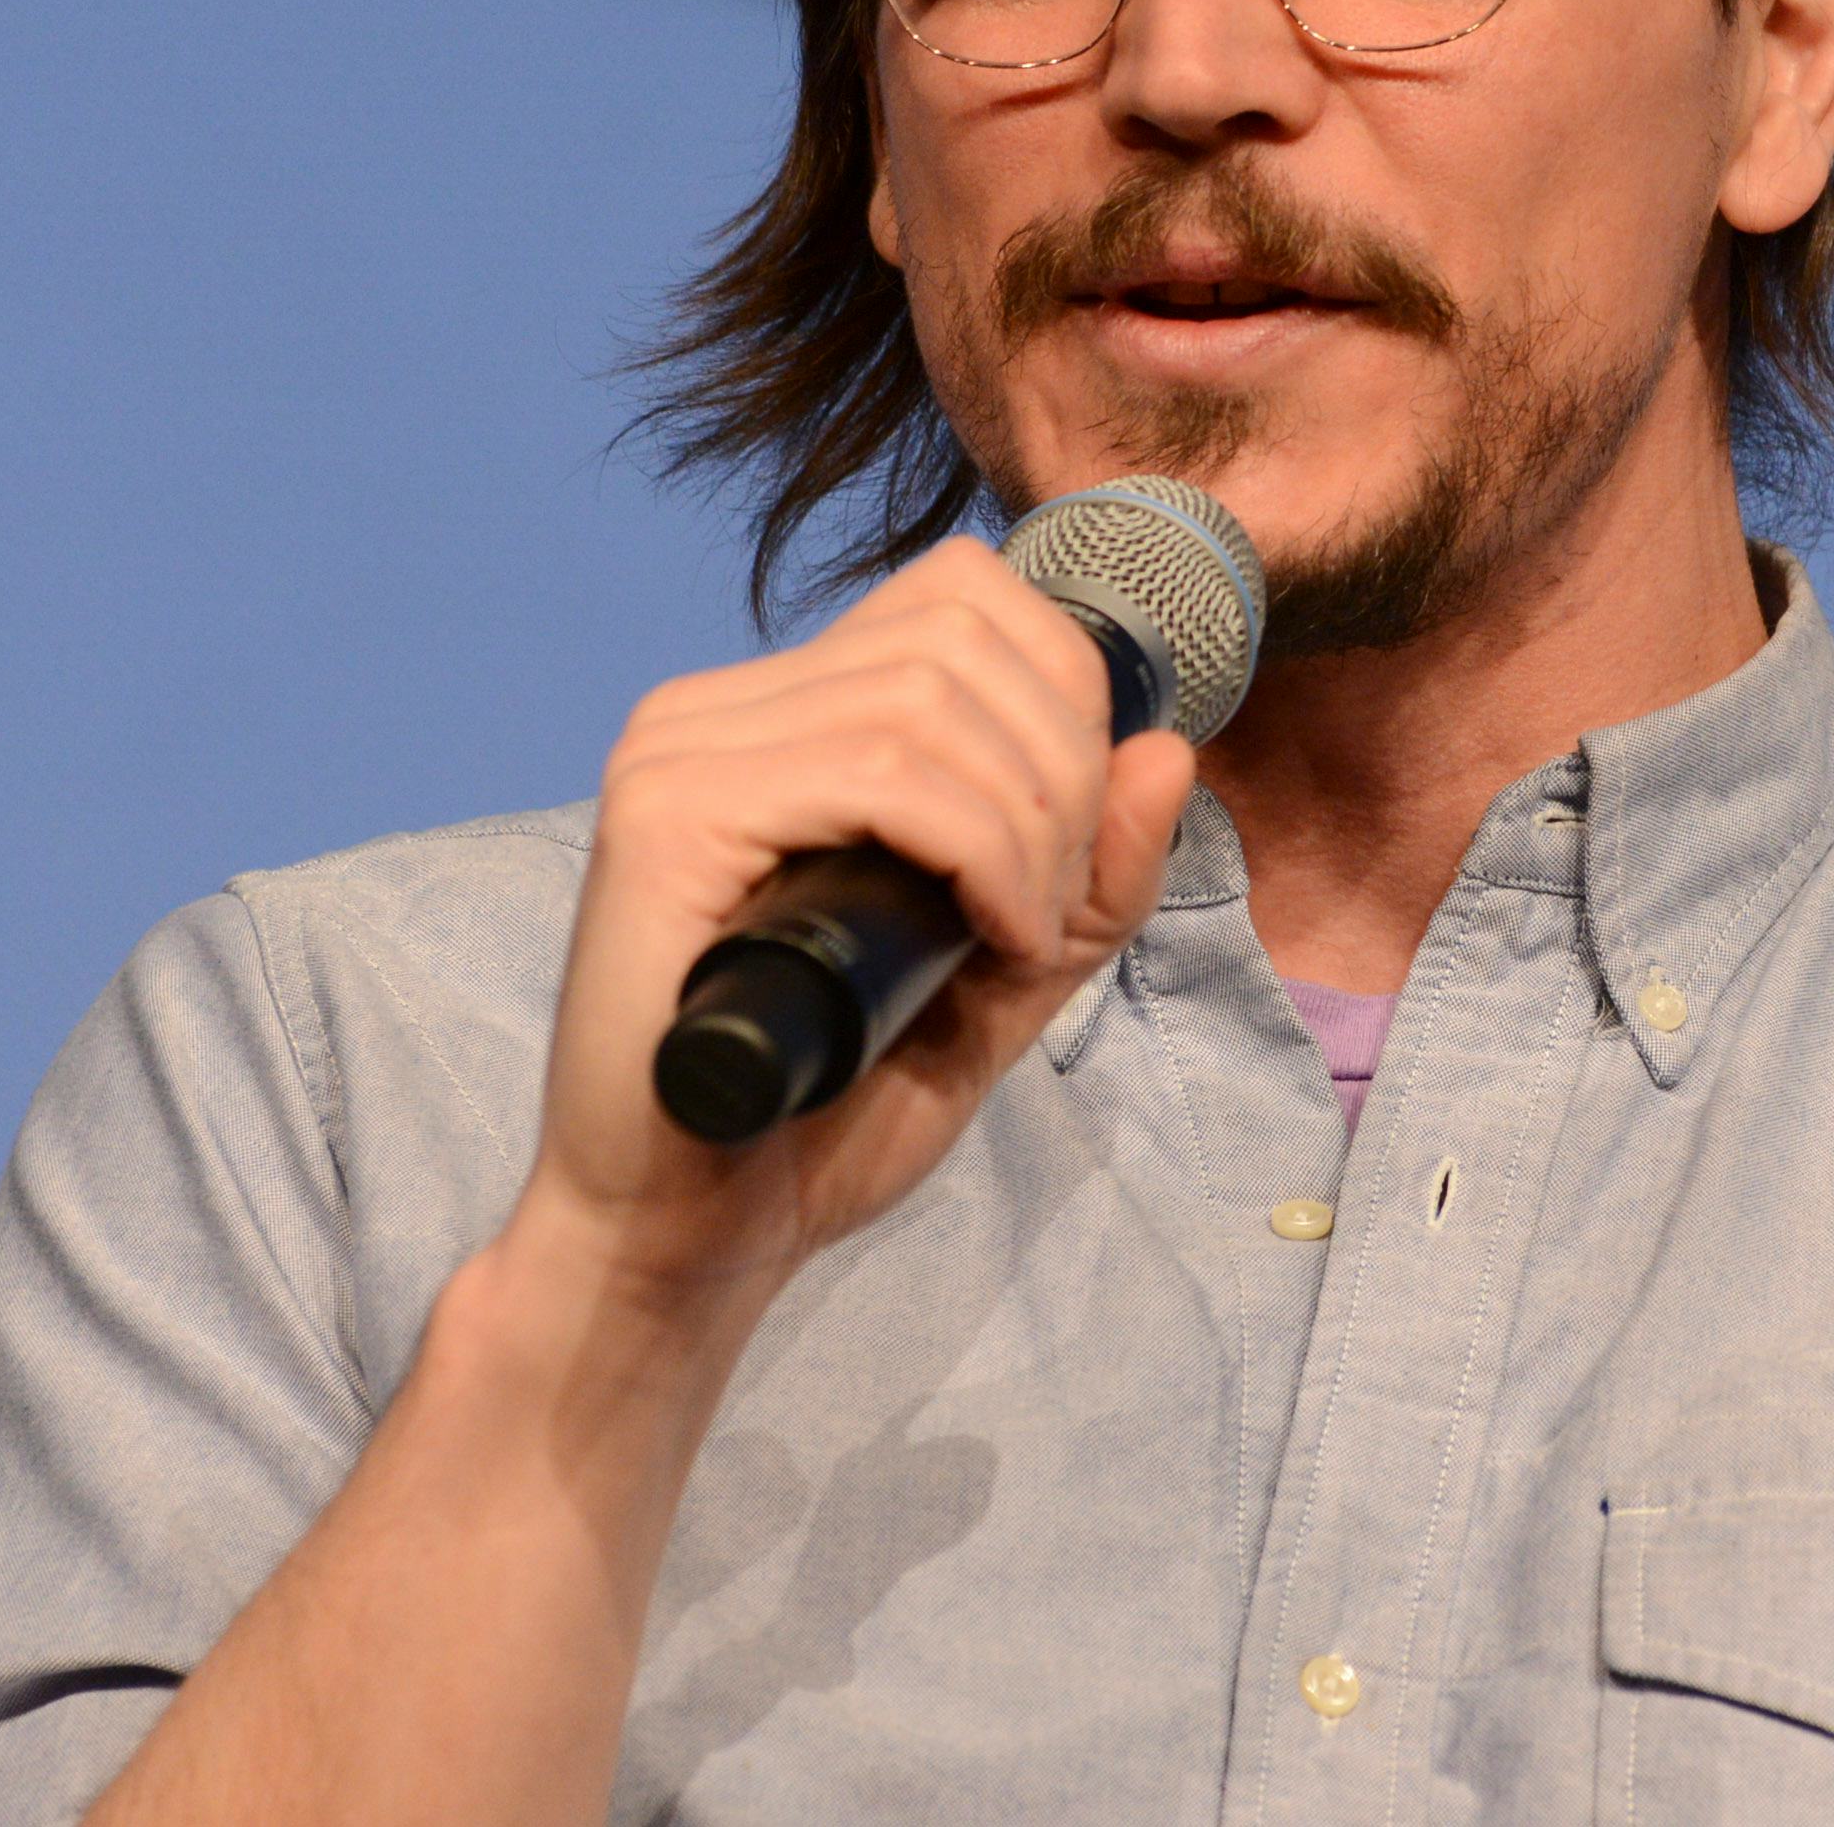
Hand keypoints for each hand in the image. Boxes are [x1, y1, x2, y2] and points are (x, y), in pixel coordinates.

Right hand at [495, 537, 1197, 1330]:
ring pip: (931, 698)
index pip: (958, 593)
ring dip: (1031, 824)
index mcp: (777, 716)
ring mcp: (677, 754)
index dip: (1064, 689)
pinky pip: (878, 776)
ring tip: (1020, 938)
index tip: (1077, 838)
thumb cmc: (822, 1115)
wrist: (687, 1241)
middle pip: (961, 636)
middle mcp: (713, 708)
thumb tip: (1168, 749)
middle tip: (1053, 911)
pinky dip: (982, 855)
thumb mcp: (1002, 982)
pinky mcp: (665, 820)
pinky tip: (989, 941)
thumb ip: (1087, 880)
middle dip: (1064, 769)